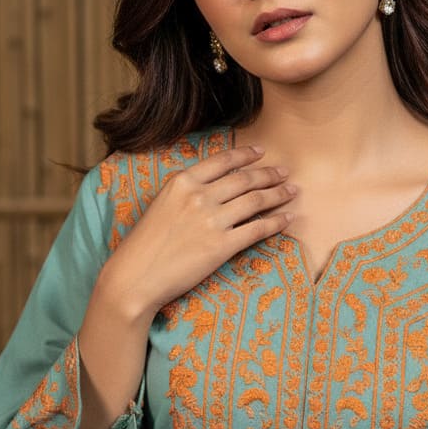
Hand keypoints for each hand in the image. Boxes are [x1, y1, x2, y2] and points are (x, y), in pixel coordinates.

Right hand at [97, 145, 296, 319]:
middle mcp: (199, 196)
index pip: (222, 161)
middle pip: (244, 179)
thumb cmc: (144, 244)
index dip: (246, 155)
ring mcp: (212, 220)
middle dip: (268, 174)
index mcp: (182, 181)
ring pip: (255, 201)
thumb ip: (185, 192)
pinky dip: (276, 222)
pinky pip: (257, 229)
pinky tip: (287, 218)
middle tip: (284, 172)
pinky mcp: (221, 246)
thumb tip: (212, 187)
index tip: (262, 152)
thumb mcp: (160, 204)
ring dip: (277, 194)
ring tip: (291, 191)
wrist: (136, 276)